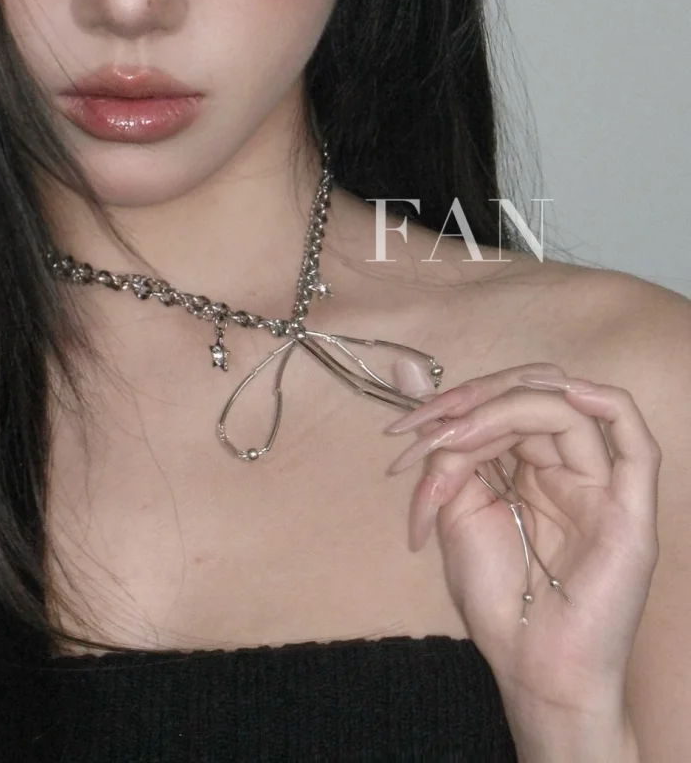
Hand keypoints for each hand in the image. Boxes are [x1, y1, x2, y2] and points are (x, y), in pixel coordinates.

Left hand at [383, 363, 660, 728]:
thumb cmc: (497, 598)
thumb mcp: (454, 507)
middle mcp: (568, 469)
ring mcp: (602, 487)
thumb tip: (406, 374)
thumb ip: (443, 444)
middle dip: (473, 401)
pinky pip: (637, 444)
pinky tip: (569, 393)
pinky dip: (608, 405)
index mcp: (530, 467)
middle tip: (428, 429)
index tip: (403, 430)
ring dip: (503, 409)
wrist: (529, 666)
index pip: (501, 403)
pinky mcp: (630, 513)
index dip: (453, 404)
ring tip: (458, 436)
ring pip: (566, 410)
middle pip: (532, 396)